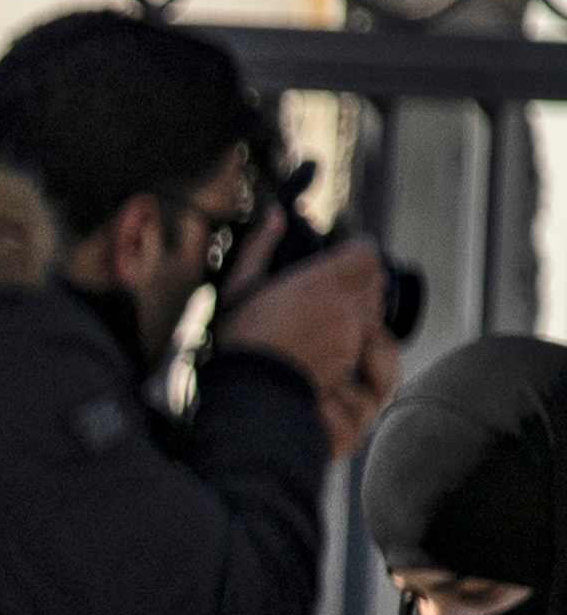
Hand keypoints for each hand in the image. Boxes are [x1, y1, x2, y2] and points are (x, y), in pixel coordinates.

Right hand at [218, 234, 391, 433]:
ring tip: (332, 323)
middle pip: (375, 282)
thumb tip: (274, 216)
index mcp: (322, 282)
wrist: (248, 397)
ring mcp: (354, 338)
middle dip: (360, 284)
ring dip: (361, 313)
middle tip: (332, 293)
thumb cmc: (238, 344)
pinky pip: (375, 345)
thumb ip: (260, 248)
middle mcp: (347, 308)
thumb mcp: (239, 290)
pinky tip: (338, 349)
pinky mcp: (356, 365)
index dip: (356, 255)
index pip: (366, 253)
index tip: (341, 260)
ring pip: (375, 314)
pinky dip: (364, 343)